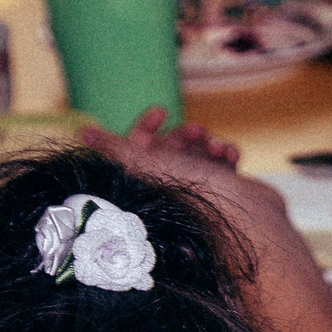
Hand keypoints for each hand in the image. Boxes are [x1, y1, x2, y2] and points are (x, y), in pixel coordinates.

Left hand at [78, 108, 282, 222]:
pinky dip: (227, 154)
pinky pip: (223, 163)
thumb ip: (115, 148)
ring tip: (218, 149)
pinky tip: (233, 156)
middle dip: (185, 134)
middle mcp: (175, 184)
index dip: (147, 127)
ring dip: (209, 143)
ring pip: (199, 152)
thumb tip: (82, 133)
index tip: (161, 112)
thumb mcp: (148, 164)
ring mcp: (202, 186)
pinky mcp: (226, 189)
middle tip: (198, 132)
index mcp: (153, 180)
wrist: (249, 219)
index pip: (141, 148)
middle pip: (173, 147)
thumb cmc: (199, 193)